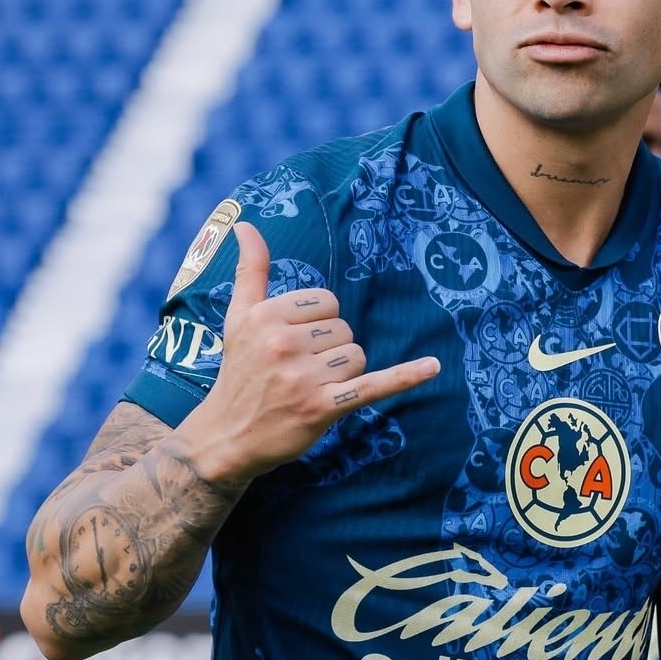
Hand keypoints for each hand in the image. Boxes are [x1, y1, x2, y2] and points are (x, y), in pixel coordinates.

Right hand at [182, 222, 439, 481]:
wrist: (227, 435)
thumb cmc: (240, 371)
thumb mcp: (238, 317)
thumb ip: (250, 270)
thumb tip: (246, 224)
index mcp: (267, 316)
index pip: (326, 302)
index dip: (318, 323)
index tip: (295, 343)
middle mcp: (284, 344)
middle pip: (343, 329)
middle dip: (329, 349)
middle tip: (298, 370)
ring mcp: (304, 377)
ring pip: (357, 356)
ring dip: (342, 373)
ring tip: (309, 387)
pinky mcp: (323, 407)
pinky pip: (374, 385)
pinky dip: (405, 376)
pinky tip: (433, 366)